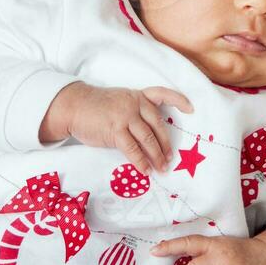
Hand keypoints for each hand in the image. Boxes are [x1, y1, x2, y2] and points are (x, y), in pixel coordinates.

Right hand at [40, 82, 192, 173]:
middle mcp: (134, 103)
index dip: (178, 100)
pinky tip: (144, 170)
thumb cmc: (96, 107)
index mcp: (137, 95)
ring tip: (161, 168)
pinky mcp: (115, 130)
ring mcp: (125, 116)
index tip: (191, 109)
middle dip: (166, 144)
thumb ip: (135, 113)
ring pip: (148, 139)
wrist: (74, 106)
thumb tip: (150, 137)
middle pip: (158, 125)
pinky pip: (133, 149)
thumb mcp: (119, 102)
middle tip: (170, 158)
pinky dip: (140, 162)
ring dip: (156, 156)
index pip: (162, 94)